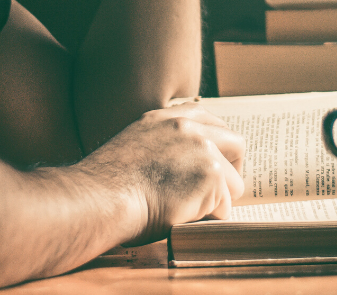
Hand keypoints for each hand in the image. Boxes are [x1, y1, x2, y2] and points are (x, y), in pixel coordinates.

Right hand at [78, 102, 244, 245]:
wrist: (100, 199)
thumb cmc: (107, 187)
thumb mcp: (133, 148)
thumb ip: (162, 147)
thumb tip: (185, 167)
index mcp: (166, 118)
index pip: (210, 121)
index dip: (218, 146)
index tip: (216, 163)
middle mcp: (187, 127)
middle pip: (236, 144)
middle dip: (233, 170)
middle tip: (221, 192)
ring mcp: (202, 149)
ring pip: (233, 182)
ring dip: (217, 200)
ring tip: (189, 210)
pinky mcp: (211, 175)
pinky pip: (224, 206)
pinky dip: (208, 217)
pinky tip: (183, 216)